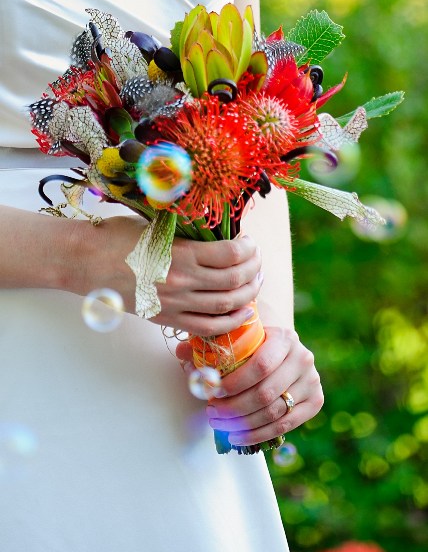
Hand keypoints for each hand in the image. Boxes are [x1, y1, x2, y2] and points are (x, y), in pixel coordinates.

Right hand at [72, 216, 261, 333]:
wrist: (85, 262)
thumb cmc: (117, 237)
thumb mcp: (157, 225)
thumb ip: (189, 233)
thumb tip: (220, 234)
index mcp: (181, 253)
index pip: (231, 254)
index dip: (249, 249)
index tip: (250, 243)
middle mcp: (182, 281)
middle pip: (235, 282)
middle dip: (254, 271)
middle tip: (257, 262)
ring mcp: (175, 304)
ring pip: (226, 306)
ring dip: (248, 295)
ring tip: (255, 283)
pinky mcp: (167, 318)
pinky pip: (207, 327)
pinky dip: (230, 322)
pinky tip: (243, 313)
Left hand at [176, 327, 322, 445]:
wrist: (281, 351)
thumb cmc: (252, 345)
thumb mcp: (235, 339)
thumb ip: (207, 345)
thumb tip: (183, 353)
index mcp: (284, 337)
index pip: (261, 366)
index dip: (234, 383)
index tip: (212, 392)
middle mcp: (303, 358)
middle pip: (265, 393)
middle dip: (234, 408)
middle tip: (211, 413)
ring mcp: (312, 381)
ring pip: (274, 412)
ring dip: (243, 424)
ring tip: (220, 425)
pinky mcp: (314, 402)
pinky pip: (284, 426)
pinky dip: (258, 435)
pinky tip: (237, 438)